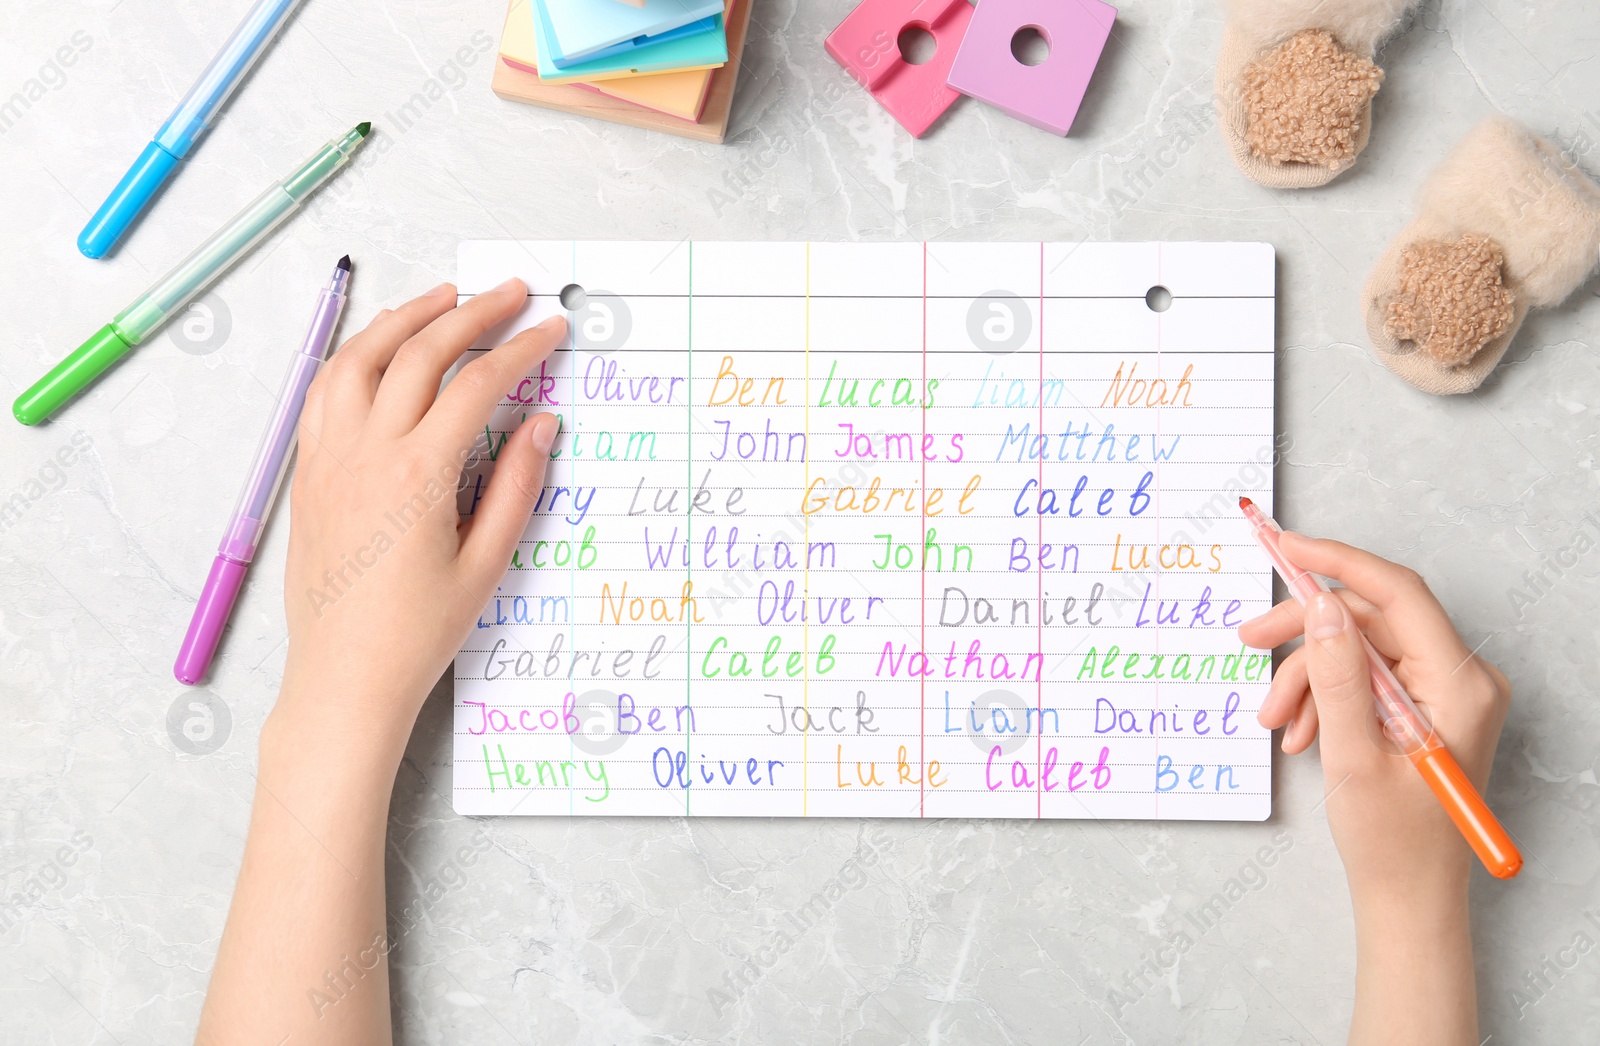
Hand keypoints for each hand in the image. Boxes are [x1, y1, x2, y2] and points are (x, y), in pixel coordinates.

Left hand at [278, 277, 563, 753]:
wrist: (344, 678)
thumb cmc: (417, 634)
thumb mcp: (486, 565)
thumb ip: (517, 487)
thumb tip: (540, 424)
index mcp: (417, 476)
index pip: (477, 386)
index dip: (521, 350)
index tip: (551, 330)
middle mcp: (367, 454)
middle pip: (421, 353)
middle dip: (472, 313)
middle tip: (511, 294)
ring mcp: (329, 458)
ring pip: (362, 358)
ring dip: (407, 318)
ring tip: (446, 298)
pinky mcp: (309, 472)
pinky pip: (325, 391)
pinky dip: (356, 354)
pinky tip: (380, 347)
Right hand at [1238, 533, 1511, 905]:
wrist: (1407, 898)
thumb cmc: (1392, 843)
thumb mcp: (1352, 755)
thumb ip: (1337, 676)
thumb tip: (1322, 609)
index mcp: (1460, 685)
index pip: (1399, 594)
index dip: (1338, 562)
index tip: (1288, 547)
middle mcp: (1459, 680)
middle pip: (1371, 621)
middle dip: (1306, 638)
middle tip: (1249, 644)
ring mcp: (1441, 693)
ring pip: (1357, 650)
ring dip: (1307, 678)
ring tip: (1278, 722)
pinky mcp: (1421, 708)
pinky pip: (1362, 678)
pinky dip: (1323, 698)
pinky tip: (1303, 734)